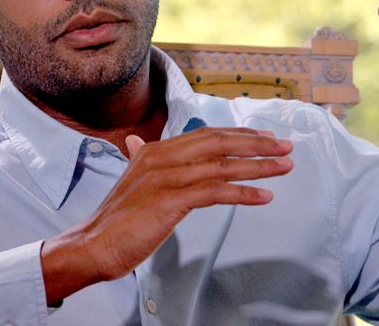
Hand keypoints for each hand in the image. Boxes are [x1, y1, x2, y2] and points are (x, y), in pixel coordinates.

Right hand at [40, 127, 292, 303]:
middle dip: (256, 143)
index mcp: (154, 150)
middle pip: (219, 142)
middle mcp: (161, 156)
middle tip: (285, 146)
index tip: (265, 137)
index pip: (206, 135)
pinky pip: (216, 191)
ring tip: (284, 167)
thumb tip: (135, 144)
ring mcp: (166, 176)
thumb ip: (140, 161)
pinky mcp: (171, 199)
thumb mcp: (131, 182)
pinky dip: (243, 193)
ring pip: (222, 165)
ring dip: (258, 166)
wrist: (93, 244)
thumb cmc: (116, 221)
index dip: (239, 134)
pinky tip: (264, 196)